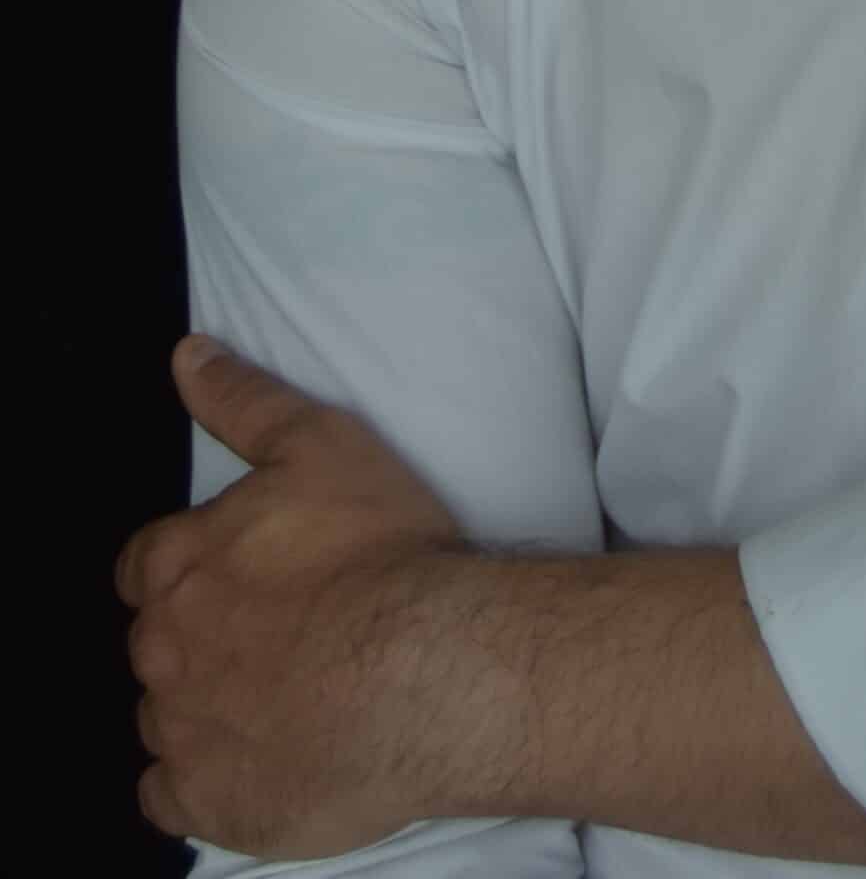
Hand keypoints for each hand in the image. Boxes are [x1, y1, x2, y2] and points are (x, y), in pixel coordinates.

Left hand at [115, 336, 479, 856]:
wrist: (426, 669)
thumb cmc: (379, 551)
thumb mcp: (321, 444)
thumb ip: (245, 400)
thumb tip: (187, 355)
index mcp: (181, 564)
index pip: (147, 563)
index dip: (193, 562)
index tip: (244, 569)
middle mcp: (164, 649)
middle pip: (156, 640)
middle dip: (200, 633)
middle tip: (279, 629)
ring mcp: (182, 732)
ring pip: (166, 716)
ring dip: (205, 702)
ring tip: (283, 694)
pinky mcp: (210, 801)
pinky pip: (171, 796)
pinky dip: (202, 778)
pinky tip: (257, 756)